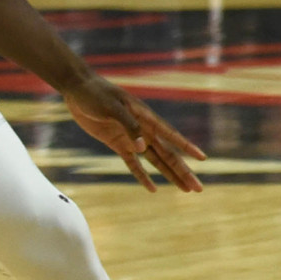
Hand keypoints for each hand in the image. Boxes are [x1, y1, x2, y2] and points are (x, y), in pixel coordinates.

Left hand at [65, 76, 204, 191]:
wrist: (78, 90)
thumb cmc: (97, 94)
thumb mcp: (113, 108)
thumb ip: (129, 127)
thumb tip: (143, 149)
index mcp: (146, 118)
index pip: (171, 136)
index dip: (186, 147)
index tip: (202, 158)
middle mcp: (144, 130)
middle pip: (168, 155)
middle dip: (183, 171)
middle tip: (198, 188)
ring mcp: (132, 139)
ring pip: (156, 161)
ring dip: (170, 175)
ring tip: (185, 190)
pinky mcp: (118, 144)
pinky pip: (133, 165)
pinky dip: (143, 177)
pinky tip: (153, 189)